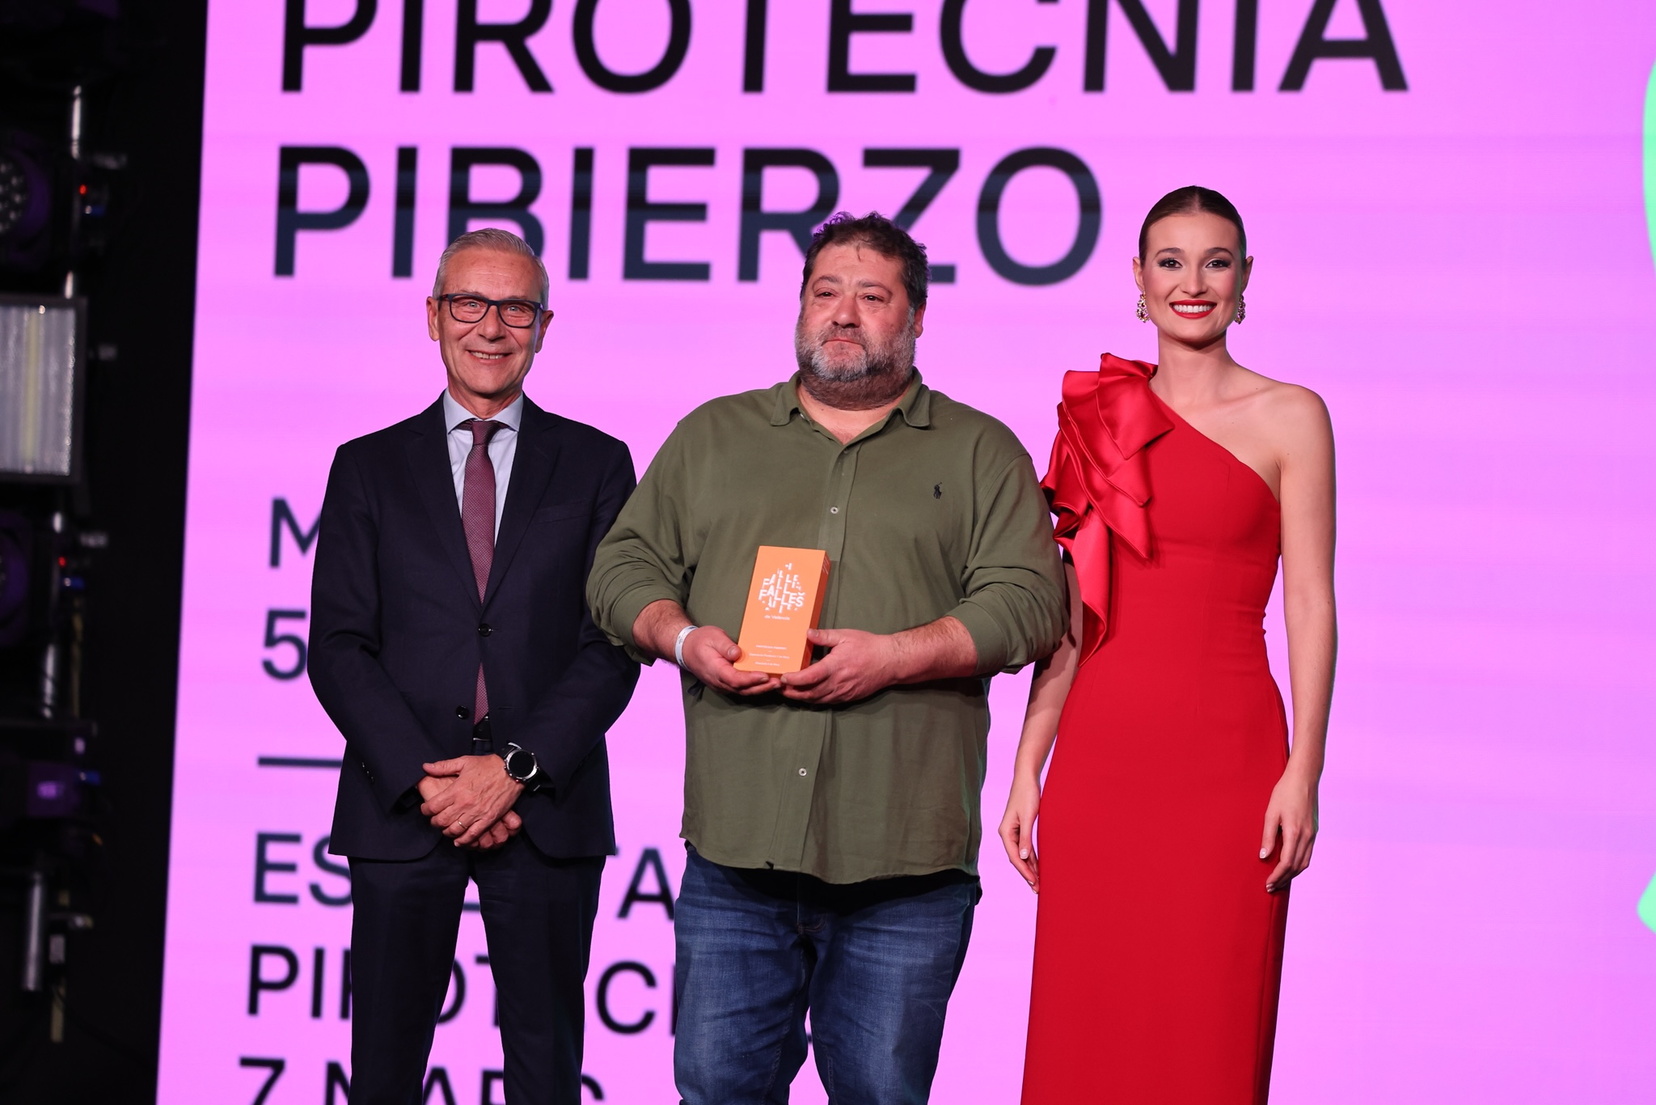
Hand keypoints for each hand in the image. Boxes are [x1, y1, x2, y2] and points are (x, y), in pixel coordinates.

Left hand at [419, 755, 524, 847]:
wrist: (512, 770)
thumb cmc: (489, 765)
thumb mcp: (464, 761)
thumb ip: (443, 766)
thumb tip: (426, 767)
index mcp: (457, 790)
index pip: (433, 806)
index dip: (425, 810)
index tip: (425, 809)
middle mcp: (465, 803)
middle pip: (442, 821)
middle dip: (434, 822)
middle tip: (434, 820)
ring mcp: (477, 813)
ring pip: (455, 830)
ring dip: (447, 832)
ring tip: (446, 828)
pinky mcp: (488, 819)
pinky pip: (473, 834)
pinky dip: (464, 840)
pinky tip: (459, 841)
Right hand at [680, 625, 779, 695]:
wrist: (687, 649)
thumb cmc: (701, 641)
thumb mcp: (713, 637)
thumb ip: (725, 646)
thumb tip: (738, 653)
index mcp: (715, 670)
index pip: (735, 679)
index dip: (750, 679)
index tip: (765, 676)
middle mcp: (719, 681)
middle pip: (742, 689)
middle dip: (761, 687)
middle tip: (778, 682)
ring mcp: (722, 684)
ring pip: (743, 691)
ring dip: (760, 689)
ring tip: (777, 683)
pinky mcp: (726, 683)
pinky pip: (742, 688)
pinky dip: (755, 687)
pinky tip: (767, 682)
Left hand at [778, 628, 898, 703]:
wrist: (890, 662)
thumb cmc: (868, 646)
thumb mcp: (845, 636)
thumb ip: (824, 636)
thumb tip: (807, 632)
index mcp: (835, 666)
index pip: (809, 677)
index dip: (794, 679)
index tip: (783, 677)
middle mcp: (838, 682)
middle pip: (810, 692)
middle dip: (792, 692)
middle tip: (778, 688)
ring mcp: (843, 692)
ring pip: (818, 699)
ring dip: (801, 698)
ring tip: (788, 693)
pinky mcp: (848, 697)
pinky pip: (828, 701)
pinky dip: (815, 700)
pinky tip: (807, 696)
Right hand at [998, 774, 1041, 891]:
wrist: (1027, 779)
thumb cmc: (1027, 795)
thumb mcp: (1028, 817)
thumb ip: (1025, 837)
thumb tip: (1023, 857)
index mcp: (1005, 832)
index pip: (1014, 857)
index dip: (1024, 871)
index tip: (1034, 882)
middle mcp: (1008, 833)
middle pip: (1017, 859)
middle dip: (1027, 873)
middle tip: (1038, 889)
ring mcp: (1014, 831)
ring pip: (1022, 855)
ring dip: (1030, 867)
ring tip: (1039, 882)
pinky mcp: (1021, 828)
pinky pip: (1026, 847)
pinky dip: (1032, 858)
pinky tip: (1038, 867)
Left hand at [1260, 770, 1318, 891]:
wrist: (1304, 778)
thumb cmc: (1284, 793)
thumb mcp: (1271, 813)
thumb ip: (1268, 836)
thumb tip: (1263, 857)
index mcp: (1294, 832)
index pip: (1286, 863)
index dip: (1277, 876)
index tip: (1267, 884)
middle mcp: (1306, 836)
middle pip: (1296, 866)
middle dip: (1283, 879)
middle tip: (1271, 887)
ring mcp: (1312, 834)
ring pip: (1304, 862)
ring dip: (1292, 874)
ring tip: (1279, 881)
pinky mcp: (1314, 831)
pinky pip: (1308, 854)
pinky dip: (1299, 864)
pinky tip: (1290, 866)